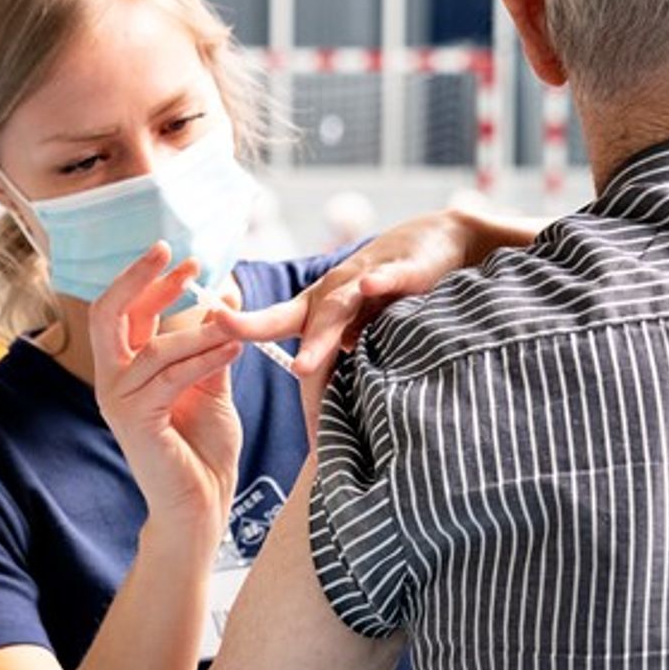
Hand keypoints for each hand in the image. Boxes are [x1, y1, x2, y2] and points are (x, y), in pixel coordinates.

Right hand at [89, 243, 243, 531]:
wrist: (200, 507)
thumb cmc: (203, 451)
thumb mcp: (211, 387)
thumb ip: (210, 346)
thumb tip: (222, 298)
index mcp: (125, 371)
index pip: (124, 313)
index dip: (149, 282)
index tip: (183, 259)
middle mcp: (112, 382)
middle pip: (109, 314)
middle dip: (140, 279)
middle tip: (173, 254)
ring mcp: (118, 401)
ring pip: (155, 347)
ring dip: (201, 331)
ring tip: (238, 321)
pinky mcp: (135, 420)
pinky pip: (171, 377)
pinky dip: (205, 358)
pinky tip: (234, 348)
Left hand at [215, 206, 522, 434]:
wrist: (445, 243)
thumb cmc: (395, 294)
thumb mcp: (364, 329)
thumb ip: (343, 366)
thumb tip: (327, 426)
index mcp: (318, 311)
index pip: (281, 333)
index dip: (252, 344)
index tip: (231, 382)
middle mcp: (334, 295)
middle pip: (293, 319)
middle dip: (257, 328)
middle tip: (223, 345)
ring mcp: (366, 282)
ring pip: (338, 308)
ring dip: (320, 336)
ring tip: (302, 365)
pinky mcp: (404, 269)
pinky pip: (389, 277)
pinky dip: (380, 282)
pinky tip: (370, 287)